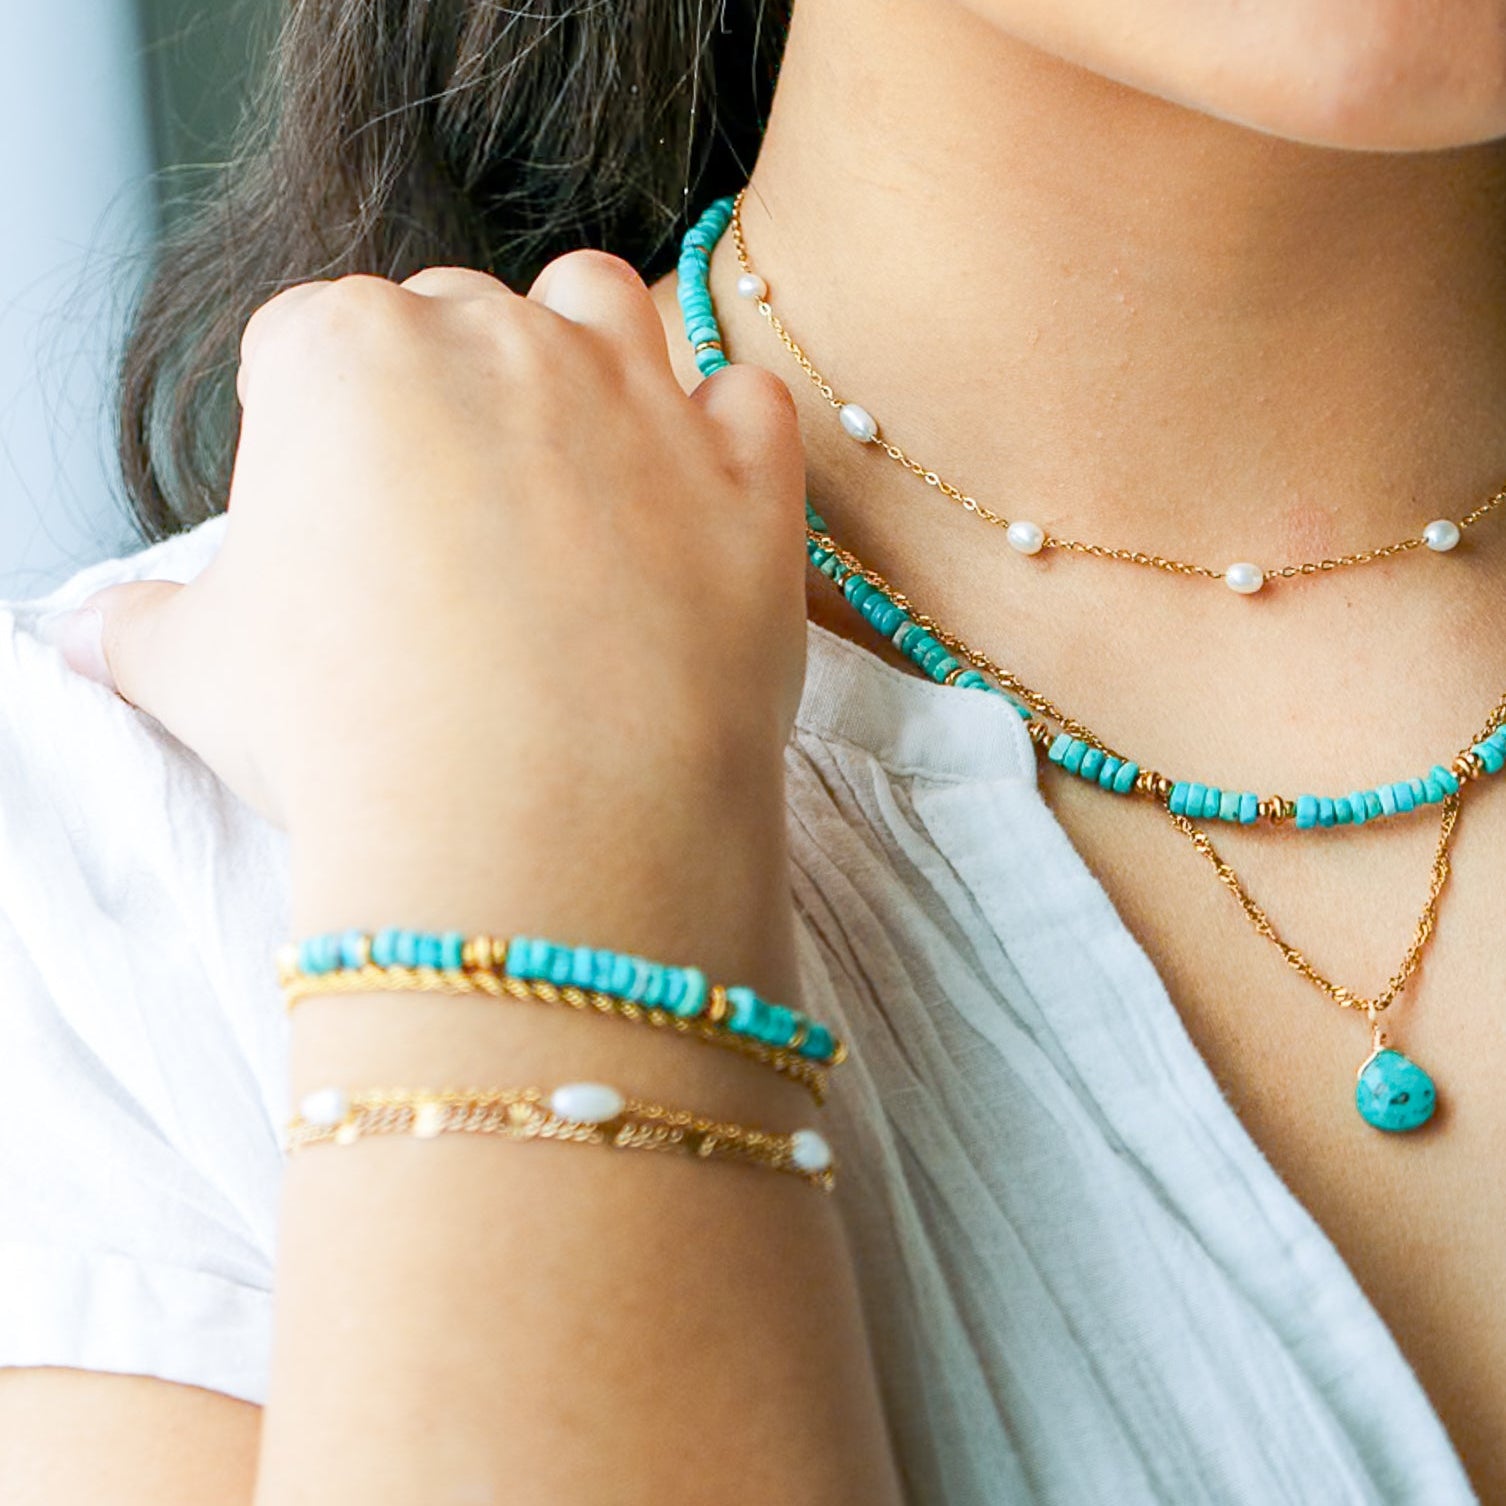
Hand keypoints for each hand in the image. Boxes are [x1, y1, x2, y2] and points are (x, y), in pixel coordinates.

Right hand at [47, 254, 808, 960]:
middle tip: (454, 524)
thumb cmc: (350, 744)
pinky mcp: (748, 480)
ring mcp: (637, 400)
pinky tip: (693, 505)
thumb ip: (140, 626)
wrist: (534, 837)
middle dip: (450, 393)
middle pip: (460, 317)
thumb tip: (86, 630)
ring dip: (587, 359)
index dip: (321, 427)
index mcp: (343, 356)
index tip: (337, 517)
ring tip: (572, 473)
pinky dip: (726, 438)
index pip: (315, 341)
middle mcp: (498, 341)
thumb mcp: (202, 677)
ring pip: (605, 307)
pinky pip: (747, 403)